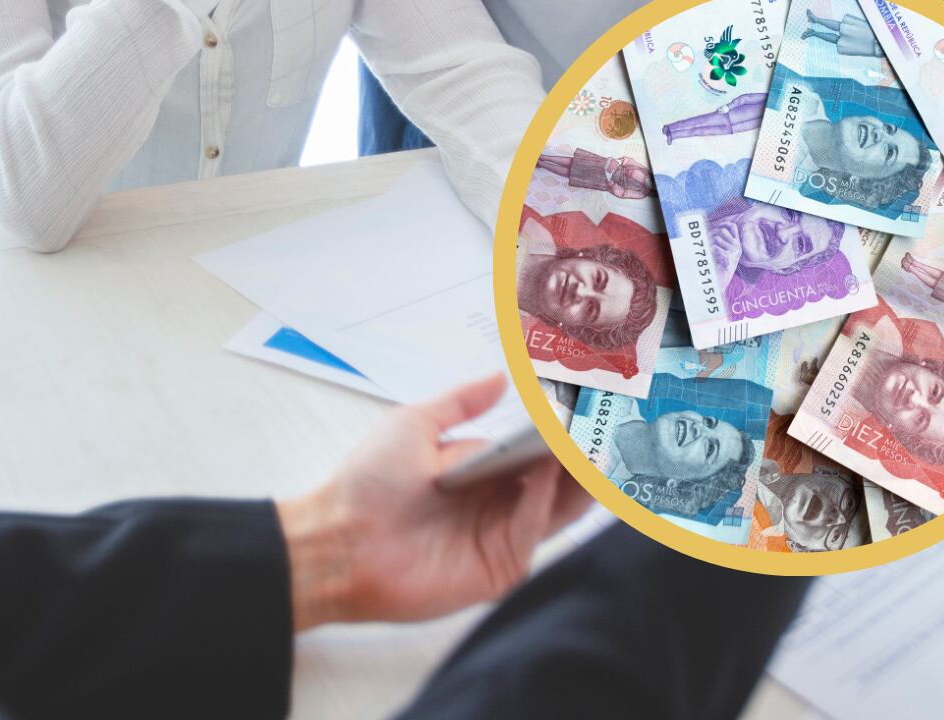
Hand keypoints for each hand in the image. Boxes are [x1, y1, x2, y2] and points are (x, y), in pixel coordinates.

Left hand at [276, 375, 593, 629]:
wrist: (338, 538)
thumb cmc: (367, 482)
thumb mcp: (415, 424)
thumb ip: (462, 401)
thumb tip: (501, 375)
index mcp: (482, 471)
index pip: (537, 451)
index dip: (562, 430)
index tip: (586, 401)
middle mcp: (497, 504)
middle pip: (556, 480)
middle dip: (581, 453)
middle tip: (605, 422)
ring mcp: (500, 537)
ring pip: (556, 507)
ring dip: (576, 478)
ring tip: (593, 443)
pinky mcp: (498, 568)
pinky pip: (529, 530)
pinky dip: (542, 500)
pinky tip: (545, 471)